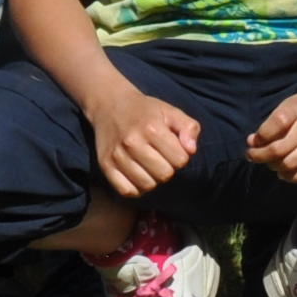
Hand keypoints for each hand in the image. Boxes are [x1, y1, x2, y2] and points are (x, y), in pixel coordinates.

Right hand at [89, 81, 201, 199]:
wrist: (110, 105)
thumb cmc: (146, 111)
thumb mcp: (171, 112)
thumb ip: (189, 128)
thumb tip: (191, 150)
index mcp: (152, 127)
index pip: (180, 160)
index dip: (181, 156)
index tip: (173, 149)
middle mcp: (132, 142)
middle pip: (164, 175)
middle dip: (168, 168)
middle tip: (161, 157)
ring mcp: (117, 155)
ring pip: (147, 185)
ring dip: (153, 179)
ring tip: (150, 165)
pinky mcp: (105, 165)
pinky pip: (127, 191)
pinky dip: (136, 188)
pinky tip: (138, 175)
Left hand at [247, 80, 296, 183]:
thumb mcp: (289, 105)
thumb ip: (271, 124)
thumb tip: (252, 143)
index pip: (271, 128)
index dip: (257, 139)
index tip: (252, 143)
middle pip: (278, 150)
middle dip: (260, 157)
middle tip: (255, 156)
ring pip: (290, 165)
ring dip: (274, 167)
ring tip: (272, 163)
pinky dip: (291, 177)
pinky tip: (285, 173)